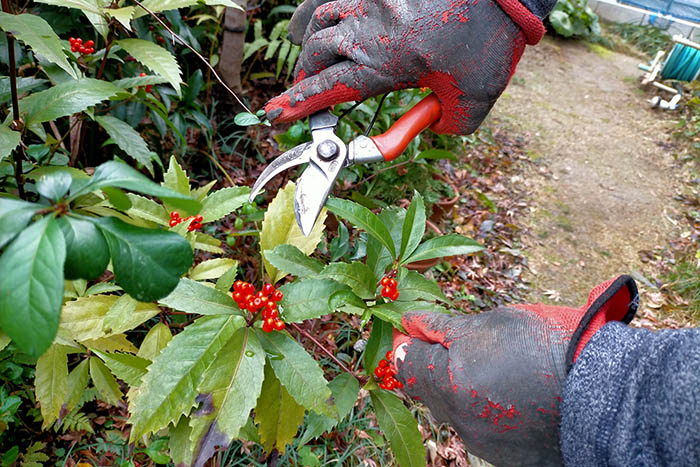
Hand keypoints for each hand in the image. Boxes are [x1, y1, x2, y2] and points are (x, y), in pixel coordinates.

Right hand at [264, 0, 545, 134]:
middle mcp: (372, 27)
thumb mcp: (474, 101)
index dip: (297, 105)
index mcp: (386, 61)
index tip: (274, 115)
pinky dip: (331, 15)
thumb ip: (443, 124)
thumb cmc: (495, 43)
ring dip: (314, 44)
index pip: (329, 88)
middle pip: (316, 51)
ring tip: (317, 62)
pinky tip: (341, 27)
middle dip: (304, 76)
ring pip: (323, 18)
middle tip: (304, 94)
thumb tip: (424, 125)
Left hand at [391, 275, 638, 465]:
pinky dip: (487, 411)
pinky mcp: (505, 457)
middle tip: (461, 346)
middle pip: (429, 391)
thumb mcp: (490, 324)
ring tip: (497, 370)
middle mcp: (460, 419)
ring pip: (455, 411)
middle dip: (436, 367)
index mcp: (450, 383)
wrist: (602, 389)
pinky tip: (511, 395)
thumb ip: (442, 328)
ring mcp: (483, 442)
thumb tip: (409, 322)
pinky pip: (482, 429)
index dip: (408, 344)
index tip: (415, 332)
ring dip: (463, 390)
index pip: (407, 365)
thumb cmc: (545, 347)